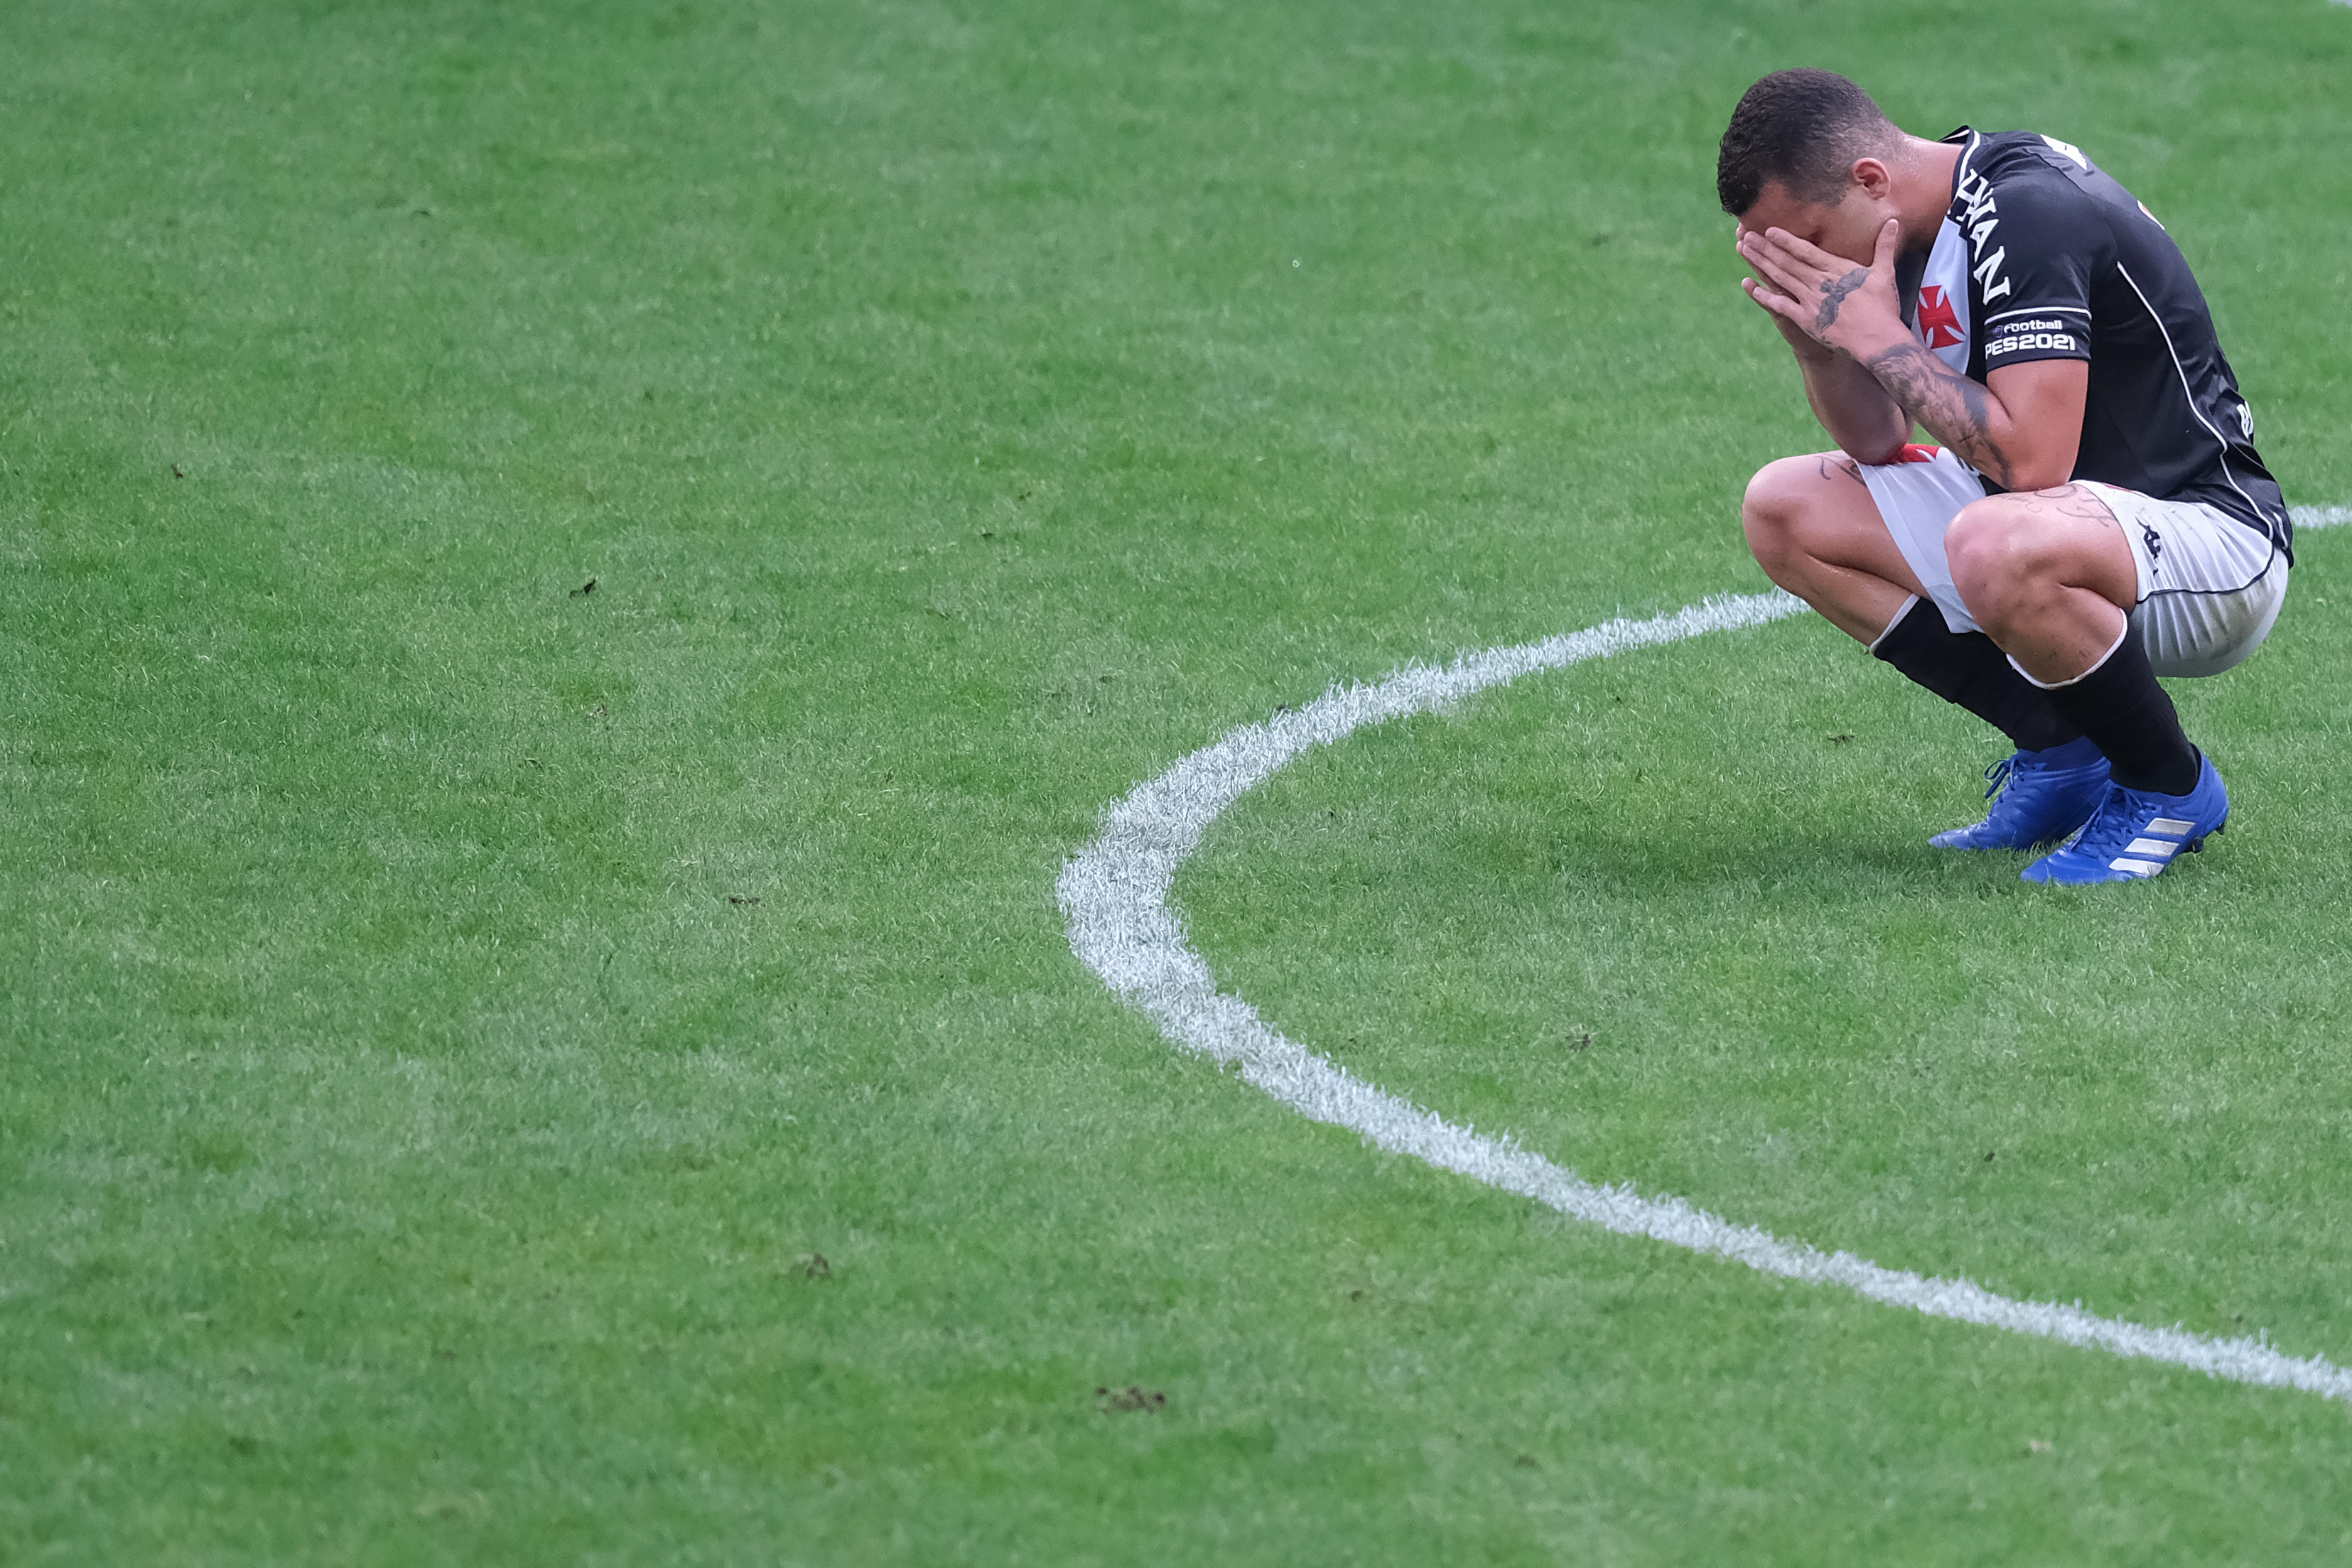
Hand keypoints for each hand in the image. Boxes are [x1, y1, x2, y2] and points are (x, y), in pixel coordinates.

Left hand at [1737, 218, 1906, 359]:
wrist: (1878, 340)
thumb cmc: (1883, 307)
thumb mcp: (1885, 272)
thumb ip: (1885, 245)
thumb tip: (1894, 221)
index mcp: (1837, 269)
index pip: (1806, 250)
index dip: (1786, 240)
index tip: (1768, 229)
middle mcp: (1819, 282)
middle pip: (1786, 261)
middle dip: (1765, 247)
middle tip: (1746, 234)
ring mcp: (1810, 301)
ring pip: (1779, 278)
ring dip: (1760, 263)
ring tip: (1744, 250)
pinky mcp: (1806, 320)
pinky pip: (1780, 305)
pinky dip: (1763, 295)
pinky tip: (1749, 286)